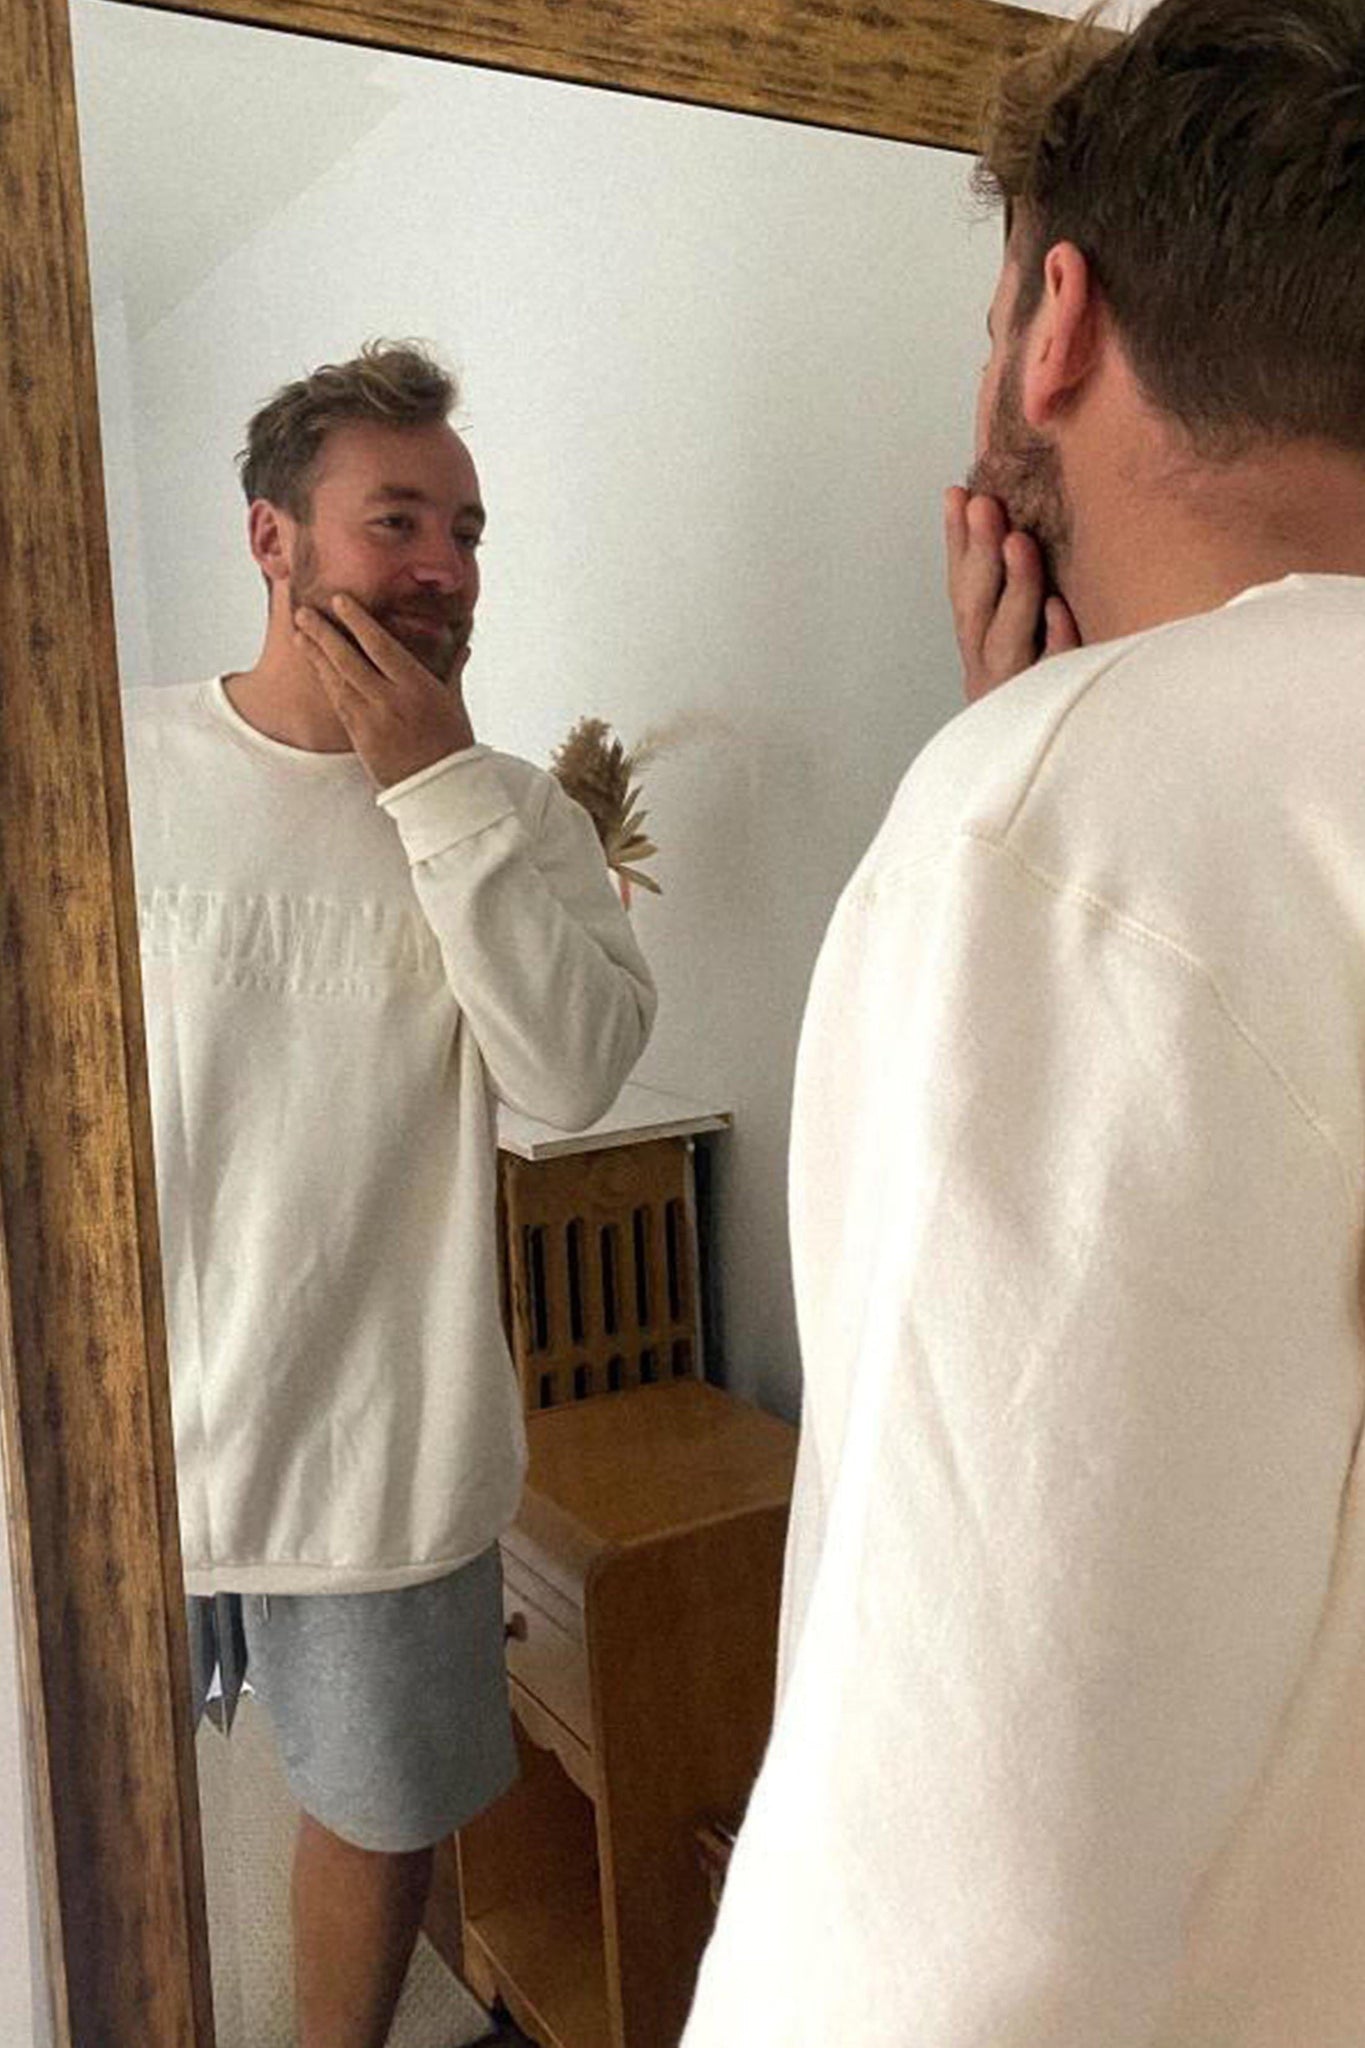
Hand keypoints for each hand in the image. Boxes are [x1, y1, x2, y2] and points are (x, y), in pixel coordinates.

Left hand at [294, 595, 475, 788]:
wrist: (441, 789)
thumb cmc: (452, 745)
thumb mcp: (454, 703)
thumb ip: (452, 670)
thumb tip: (464, 646)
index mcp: (417, 687)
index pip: (380, 645)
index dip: (357, 620)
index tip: (339, 600)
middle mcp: (390, 701)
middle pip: (348, 660)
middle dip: (323, 633)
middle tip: (304, 612)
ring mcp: (371, 720)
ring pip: (336, 681)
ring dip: (315, 655)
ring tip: (299, 634)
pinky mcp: (360, 738)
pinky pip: (338, 703)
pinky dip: (325, 682)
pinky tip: (315, 667)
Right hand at [944, 487, 1079, 704]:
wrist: (1050, 782)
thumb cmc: (1044, 700)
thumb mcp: (1023, 641)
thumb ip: (1013, 594)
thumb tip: (1013, 524)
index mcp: (980, 649)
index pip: (962, 586)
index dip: (955, 541)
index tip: (956, 493)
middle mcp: (989, 671)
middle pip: (976, 609)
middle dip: (976, 553)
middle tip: (983, 503)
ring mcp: (1015, 694)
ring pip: (1006, 639)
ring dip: (1013, 587)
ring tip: (1018, 540)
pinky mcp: (1046, 715)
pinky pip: (1052, 677)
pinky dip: (1053, 644)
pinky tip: (1060, 610)